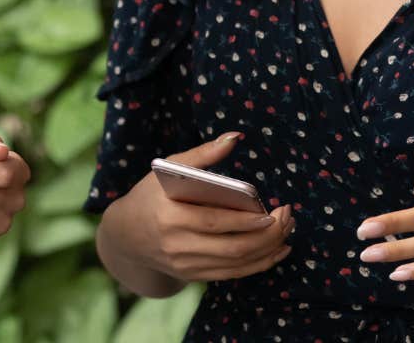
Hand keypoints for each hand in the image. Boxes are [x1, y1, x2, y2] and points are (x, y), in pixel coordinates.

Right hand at [111, 132, 295, 282]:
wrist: (126, 235)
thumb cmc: (151, 194)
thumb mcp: (168, 168)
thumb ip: (202, 154)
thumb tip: (235, 137)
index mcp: (169, 215)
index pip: (214, 221)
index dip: (247, 221)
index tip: (272, 211)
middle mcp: (177, 245)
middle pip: (232, 247)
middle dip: (267, 235)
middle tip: (287, 218)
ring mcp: (186, 265)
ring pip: (237, 264)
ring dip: (268, 250)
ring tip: (286, 231)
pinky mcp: (193, 276)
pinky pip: (233, 275)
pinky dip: (259, 264)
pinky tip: (276, 251)